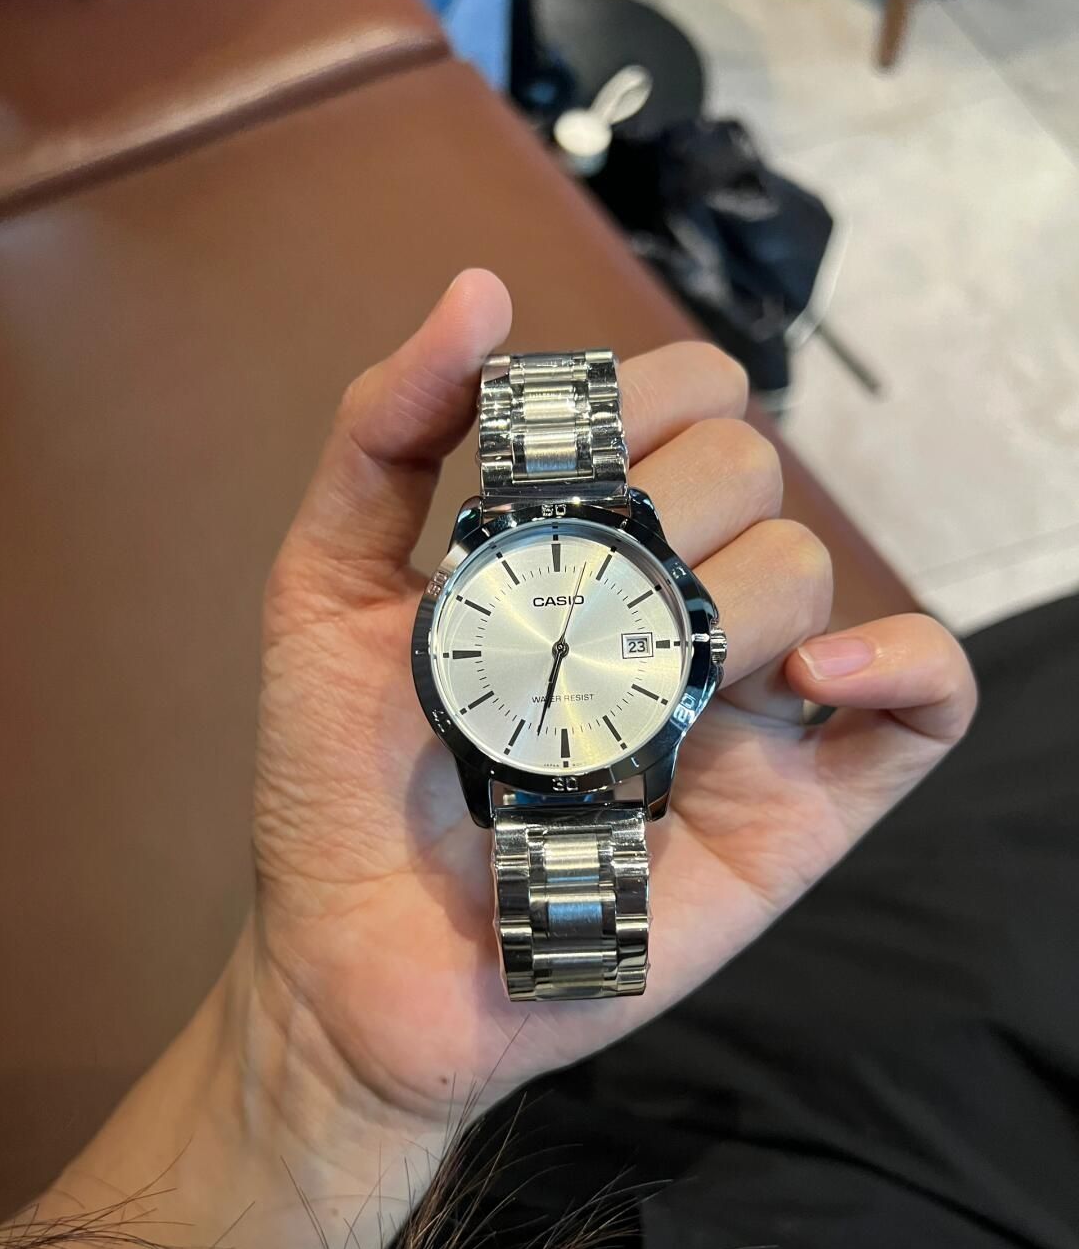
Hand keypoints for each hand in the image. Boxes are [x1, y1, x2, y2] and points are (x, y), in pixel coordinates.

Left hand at [247, 270, 976, 1156]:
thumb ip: (383, 435)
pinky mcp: (800, 808)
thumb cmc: (338, 781)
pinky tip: (802, 681)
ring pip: (809, 570)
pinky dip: (904, 664)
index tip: (576, 458)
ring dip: (727, 597)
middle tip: (577, 605)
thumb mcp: (324, 586)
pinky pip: (924, 709)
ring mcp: (746, 706)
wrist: (358, 957)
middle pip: (748, 471)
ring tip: (629, 686)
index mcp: (590, 544)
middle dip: (667, 504)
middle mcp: (678, 607)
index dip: (648, 394)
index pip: (686, 402)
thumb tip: (481, 292)